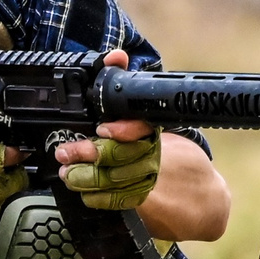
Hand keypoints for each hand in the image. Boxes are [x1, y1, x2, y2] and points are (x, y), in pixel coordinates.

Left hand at [54, 49, 162, 210]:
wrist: (193, 187)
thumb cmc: (152, 141)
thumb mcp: (136, 110)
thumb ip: (121, 80)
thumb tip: (117, 56)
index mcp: (150, 129)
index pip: (141, 128)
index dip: (123, 130)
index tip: (102, 129)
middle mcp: (152, 153)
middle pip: (121, 156)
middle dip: (89, 154)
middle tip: (66, 153)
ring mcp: (148, 178)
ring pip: (116, 181)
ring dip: (87, 178)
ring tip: (68, 173)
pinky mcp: (143, 200)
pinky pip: (119, 201)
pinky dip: (99, 198)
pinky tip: (86, 193)